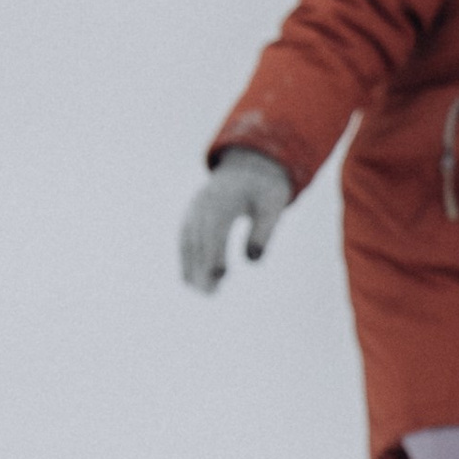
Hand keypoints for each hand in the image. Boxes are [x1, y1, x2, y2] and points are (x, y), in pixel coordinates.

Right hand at [180, 150, 293, 293]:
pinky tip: (191, 281)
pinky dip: (186, 259)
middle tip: (210, 295)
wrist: (250, 164)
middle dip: (202, 267)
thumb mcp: (273, 205)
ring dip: (191, 267)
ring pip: (187, 241)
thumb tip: (253, 260)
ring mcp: (194, 208)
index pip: (216, 229)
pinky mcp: (192, 214)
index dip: (216, 253)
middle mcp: (204, 203)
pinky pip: (185, 239)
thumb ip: (264, 230)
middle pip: (199, 238)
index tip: (221, 276)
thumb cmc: (265, 187)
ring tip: (201, 293)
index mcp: (224, 198)